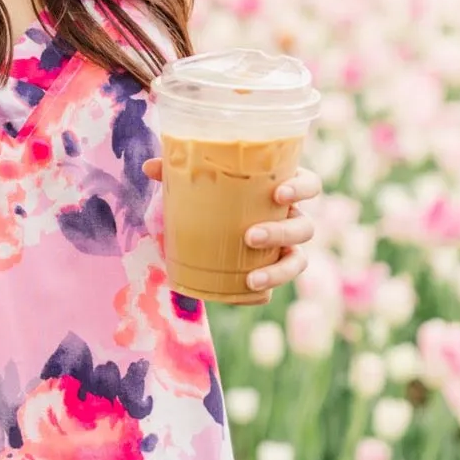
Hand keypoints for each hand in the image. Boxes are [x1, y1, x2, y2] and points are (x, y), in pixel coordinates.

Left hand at [141, 159, 321, 296]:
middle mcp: (289, 218)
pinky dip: (265, 290)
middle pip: (305, 226)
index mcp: (280, 189)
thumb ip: (177, 171)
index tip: (278, 193)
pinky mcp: (271, 271)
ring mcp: (285, 247)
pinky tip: (247, 293)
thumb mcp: (198, 184)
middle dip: (282, 232)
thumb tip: (149, 166)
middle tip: (250, 236)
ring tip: (252, 278)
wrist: (206, 230)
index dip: (302, 188)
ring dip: (279, 270)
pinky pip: (276, 285)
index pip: (309, 184)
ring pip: (299, 260)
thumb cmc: (211, 197)